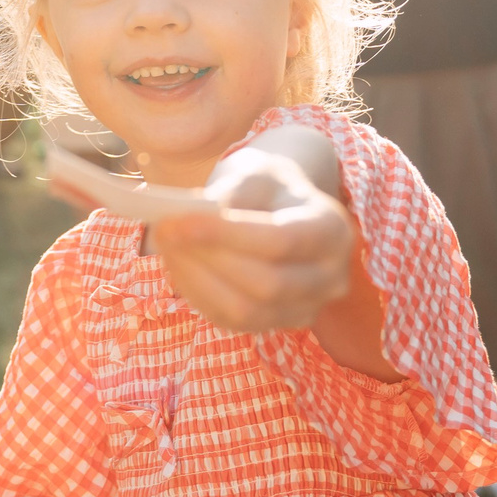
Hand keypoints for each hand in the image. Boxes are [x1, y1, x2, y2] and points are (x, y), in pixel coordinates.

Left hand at [150, 149, 354, 334]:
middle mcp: (331, 277)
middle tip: (163, 230)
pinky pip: (230, 321)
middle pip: (266, 283)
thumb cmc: (269, 186)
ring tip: (166, 245)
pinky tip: (178, 264)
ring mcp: (307, 308)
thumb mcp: (256, 172)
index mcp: (333, 230)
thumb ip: (231, 193)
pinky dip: (197, 294)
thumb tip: (192, 217)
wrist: (282, 209)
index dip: (225, 234)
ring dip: (195, 279)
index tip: (177, 220)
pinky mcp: (277, 325)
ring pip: (245, 311)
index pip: (280, 241)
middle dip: (207, 258)